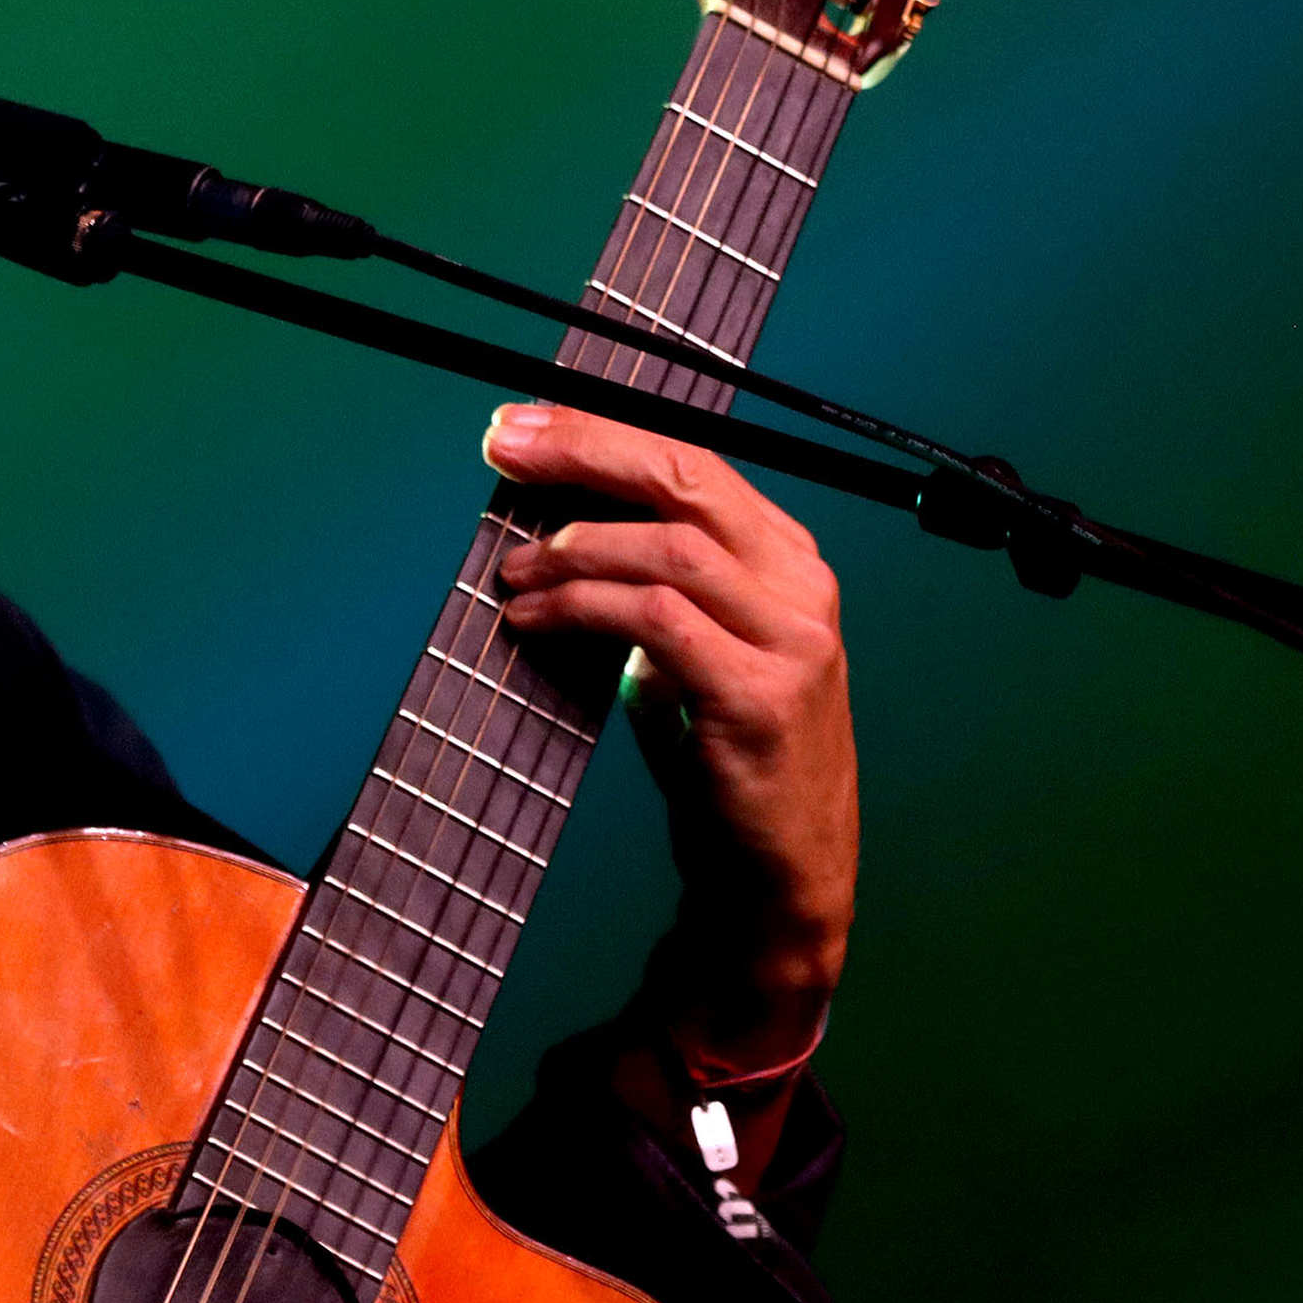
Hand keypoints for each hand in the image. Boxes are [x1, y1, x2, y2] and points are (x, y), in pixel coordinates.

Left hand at [481, 401, 856, 1071]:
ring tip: (511, 572)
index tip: (521, 427)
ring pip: (668, 550)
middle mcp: (801, 588)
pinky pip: (654, 623)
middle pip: (684, 481)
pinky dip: (581, 609)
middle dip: (582, 453)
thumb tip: (551, 536)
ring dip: (570, 550)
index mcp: (788, 561)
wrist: (778, 875)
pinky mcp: (758, 698)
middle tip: (502, 447)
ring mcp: (790, 641)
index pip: (692, 464)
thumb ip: (650, 591)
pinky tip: (531, 620)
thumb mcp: (692, 654)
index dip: (600, 436)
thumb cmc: (728, 762)